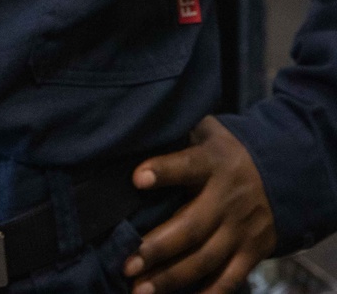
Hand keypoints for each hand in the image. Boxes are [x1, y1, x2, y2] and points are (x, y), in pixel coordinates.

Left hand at [122, 118, 275, 293]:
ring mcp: (241, 229)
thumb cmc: (226, 151)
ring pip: (205, 259)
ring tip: (140, 290)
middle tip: (127, 264)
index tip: (137, 179)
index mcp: (213, 162)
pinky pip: (229, 279)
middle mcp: (227, 198)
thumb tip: (135, 134)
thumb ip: (178, 134)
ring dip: (171, 278)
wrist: (283, 171)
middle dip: (158, 248)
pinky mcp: (252, 252)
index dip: (163, 171)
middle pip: (192, 226)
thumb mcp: (207, 131)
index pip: (187, 165)